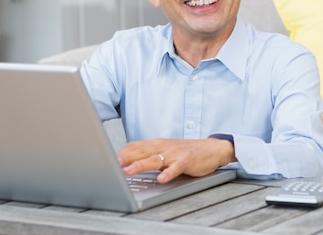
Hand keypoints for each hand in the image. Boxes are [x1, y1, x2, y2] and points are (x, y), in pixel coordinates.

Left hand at [117, 137, 235, 183]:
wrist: (212, 149)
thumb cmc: (187, 151)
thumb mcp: (166, 150)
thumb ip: (149, 154)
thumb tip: (127, 161)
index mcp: (158, 144)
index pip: (136, 145)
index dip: (123, 152)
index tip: (110, 159)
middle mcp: (164, 147)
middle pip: (142, 152)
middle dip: (127, 158)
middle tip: (113, 164)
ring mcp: (175, 153)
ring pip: (155, 159)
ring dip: (141, 165)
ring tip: (129, 172)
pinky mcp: (187, 161)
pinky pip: (176, 167)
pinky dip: (168, 173)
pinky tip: (161, 179)